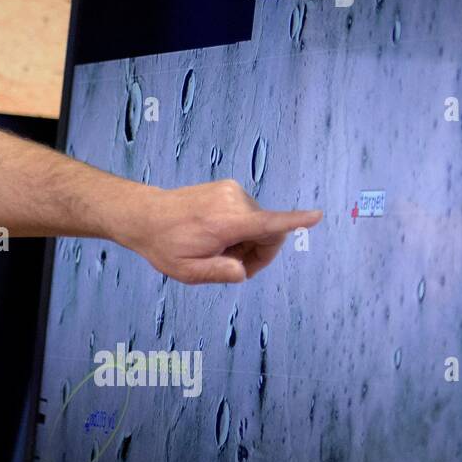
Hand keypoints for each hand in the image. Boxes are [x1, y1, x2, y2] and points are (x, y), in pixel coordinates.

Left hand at [122, 179, 321, 284]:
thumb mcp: (188, 271)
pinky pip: (249, 213)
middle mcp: (233, 200)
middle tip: (227, 264)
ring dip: (247, 242)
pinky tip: (215, 234)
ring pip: (260, 224)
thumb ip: (219, 273)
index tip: (317, 215)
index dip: (295, 221)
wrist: (144, 215)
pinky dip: (241, 228)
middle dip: (257, 253)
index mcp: (225, 222)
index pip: (267, 223)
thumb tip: (243, 271)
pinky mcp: (228, 187)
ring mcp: (231, 190)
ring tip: (215, 247)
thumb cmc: (164, 245)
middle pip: (269, 233)